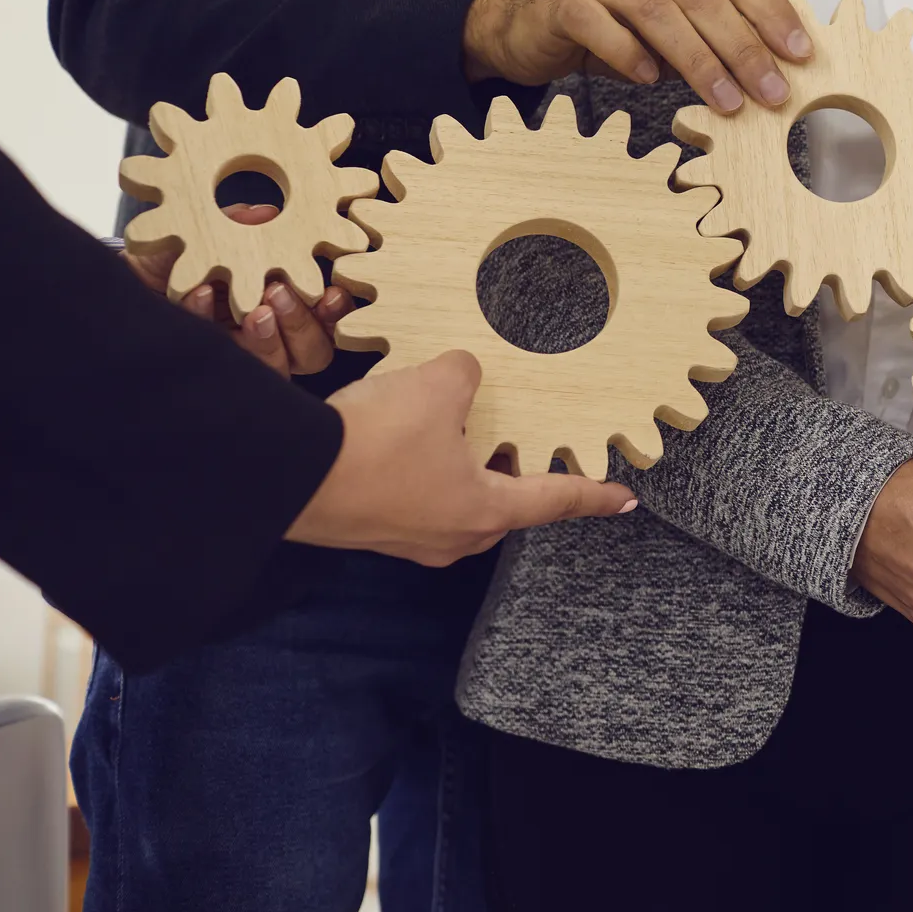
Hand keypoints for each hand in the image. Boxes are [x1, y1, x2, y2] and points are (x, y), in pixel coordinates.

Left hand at [123, 203, 347, 375]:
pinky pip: (227, 365)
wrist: (113, 283)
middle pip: (313, 352)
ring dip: (271, 338)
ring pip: (279, 368)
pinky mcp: (207, 366)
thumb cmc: (166, 258)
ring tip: (253, 308)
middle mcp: (266, 334)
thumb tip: (265, 213)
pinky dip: (211, 325)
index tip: (333, 291)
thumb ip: (234, 223)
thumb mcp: (201, 231)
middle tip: (278, 291)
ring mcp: (237, 356)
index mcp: (280, 301)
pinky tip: (199, 296)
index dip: (336, 309)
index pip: (325, 317)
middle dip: (304, 323)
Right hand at [293, 350, 637, 565]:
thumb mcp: (436, 388)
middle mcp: (453, 536)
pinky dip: (427, 466)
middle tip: (535, 447)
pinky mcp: (371, 527)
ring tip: (469, 428)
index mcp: (485, 511)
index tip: (627, 500)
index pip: (556, 499)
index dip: (595, 494)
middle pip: (505, 502)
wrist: (286, 477)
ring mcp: (409, 537)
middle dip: (520, 473)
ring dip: (467, 466)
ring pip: (458, 498)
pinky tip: (412, 435)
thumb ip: (466, 375)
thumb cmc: (373, 443)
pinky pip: (417, 495)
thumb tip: (463, 374)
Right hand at [462, 0, 811, 111]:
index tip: (801, 55)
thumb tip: (774, 73)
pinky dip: (628, 53)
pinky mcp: (565, 2)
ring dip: (699, 61)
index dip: (771, 14)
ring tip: (727, 101)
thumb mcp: (670, 27)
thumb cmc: (613, 28)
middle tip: (773, 92)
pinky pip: (600, 25)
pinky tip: (649, 81)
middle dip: (744, 48)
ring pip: (659, 12)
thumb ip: (712, 35)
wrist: (529, 25)